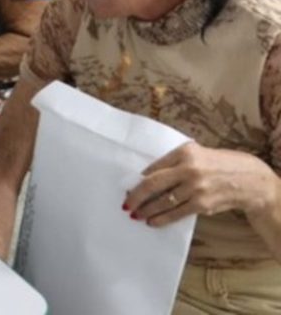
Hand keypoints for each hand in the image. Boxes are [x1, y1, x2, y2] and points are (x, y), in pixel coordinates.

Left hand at [123, 142, 279, 227]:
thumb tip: (146, 177)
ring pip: (163, 201)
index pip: (153, 167)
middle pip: (153, 183)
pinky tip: (152, 221)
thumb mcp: (196, 154)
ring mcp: (196, 187)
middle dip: (135, 195)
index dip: (137, 179)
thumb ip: (174, 163)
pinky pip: (176, 213)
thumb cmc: (218, 165)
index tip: (127, 187)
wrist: (249, 179)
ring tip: (136, 215)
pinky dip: (162, 218)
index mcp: (184, 152)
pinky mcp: (203, 203)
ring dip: (146, 210)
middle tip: (125, 204)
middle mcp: (189, 168)